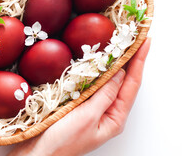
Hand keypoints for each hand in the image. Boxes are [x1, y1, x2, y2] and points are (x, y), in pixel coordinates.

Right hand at [9, 38, 150, 155]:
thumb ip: (105, 95)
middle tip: (135, 36)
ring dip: (115, 62)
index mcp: (115, 118)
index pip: (132, 84)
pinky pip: (94, 84)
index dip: (139, 61)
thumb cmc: (62, 143)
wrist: (36, 155)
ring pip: (109, 81)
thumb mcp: (87, 117)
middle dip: (131, 58)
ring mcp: (94, 108)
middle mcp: (108, 113)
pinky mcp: (80, 105)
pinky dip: (98, 70)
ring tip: (122, 43)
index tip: (145, 40)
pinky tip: (98, 60)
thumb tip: (120, 73)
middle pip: (124, 81)